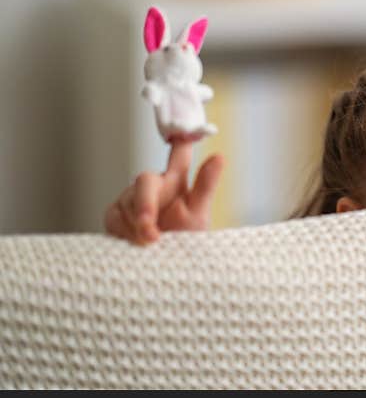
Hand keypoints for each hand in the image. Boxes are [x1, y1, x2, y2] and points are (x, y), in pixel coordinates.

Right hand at [104, 141, 223, 243]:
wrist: (165, 266)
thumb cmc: (185, 238)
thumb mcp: (198, 214)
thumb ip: (206, 184)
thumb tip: (220, 156)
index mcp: (176, 181)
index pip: (179, 154)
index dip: (179, 139)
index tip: (181, 130)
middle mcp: (154, 185)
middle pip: (145, 180)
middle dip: (145, 206)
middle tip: (150, 233)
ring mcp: (131, 199)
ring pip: (127, 202)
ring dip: (136, 226)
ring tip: (151, 244)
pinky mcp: (115, 214)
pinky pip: (113, 217)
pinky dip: (123, 231)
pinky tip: (132, 242)